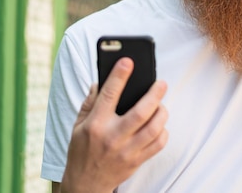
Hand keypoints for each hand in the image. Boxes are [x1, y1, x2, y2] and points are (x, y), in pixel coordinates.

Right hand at [60, 58, 168, 192]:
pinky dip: (163, 132)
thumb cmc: (82, 151)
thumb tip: (100, 81)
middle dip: (154, 94)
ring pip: (153, 128)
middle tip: (161, 83)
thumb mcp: (78, 125)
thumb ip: (90, 103)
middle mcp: (112, 137)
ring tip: (161, 104)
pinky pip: (158, 144)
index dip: (119, 76)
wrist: (85, 185)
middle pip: (140, 112)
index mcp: (95, 125)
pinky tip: (159, 125)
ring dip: (162, 113)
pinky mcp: (136, 161)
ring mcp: (126, 151)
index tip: (128, 61)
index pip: (109, 95)